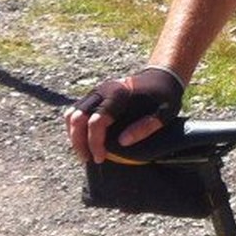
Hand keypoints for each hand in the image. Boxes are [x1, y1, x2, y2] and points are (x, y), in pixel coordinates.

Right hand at [66, 66, 183, 162]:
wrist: (161, 76)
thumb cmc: (164, 97)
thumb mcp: (164, 112)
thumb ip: (146, 127)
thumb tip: (122, 142)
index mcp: (119, 94)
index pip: (96, 121)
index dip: (94, 142)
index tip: (100, 158)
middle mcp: (103, 90)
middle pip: (77, 118)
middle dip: (78, 142)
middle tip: (88, 159)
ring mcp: (96, 91)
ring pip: (71, 114)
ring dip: (73, 135)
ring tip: (85, 152)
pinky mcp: (93, 95)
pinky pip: (75, 111)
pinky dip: (74, 127)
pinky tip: (84, 141)